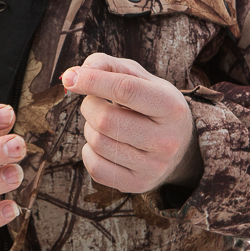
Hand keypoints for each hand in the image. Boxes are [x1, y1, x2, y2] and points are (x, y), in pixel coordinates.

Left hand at [61, 53, 201, 193]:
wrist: (179, 145)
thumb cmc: (151, 103)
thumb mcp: (139, 77)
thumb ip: (108, 65)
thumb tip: (75, 73)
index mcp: (171, 106)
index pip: (126, 90)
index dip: (93, 81)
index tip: (70, 78)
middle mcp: (167, 140)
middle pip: (106, 120)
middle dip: (89, 106)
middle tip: (95, 102)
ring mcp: (154, 166)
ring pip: (97, 142)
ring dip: (89, 127)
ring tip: (105, 123)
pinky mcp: (139, 184)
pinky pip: (95, 168)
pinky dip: (89, 152)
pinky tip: (104, 143)